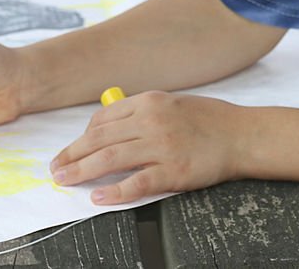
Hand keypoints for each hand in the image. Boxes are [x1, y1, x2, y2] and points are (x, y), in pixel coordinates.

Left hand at [50, 91, 243, 203]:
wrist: (242, 135)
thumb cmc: (209, 120)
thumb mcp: (172, 104)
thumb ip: (141, 112)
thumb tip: (107, 128)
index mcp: (149, 101)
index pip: (103, 119)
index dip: (81, 136)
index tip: (71, 150)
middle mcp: (152, 121)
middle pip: (99, 139)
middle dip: (71, 154)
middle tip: (56, 168)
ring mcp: (162, 146)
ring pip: (109, 159)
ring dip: (81, 171)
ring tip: (65, 180)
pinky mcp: (173, 171)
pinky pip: (136, 183)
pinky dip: (114, 191)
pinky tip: (98, 196)